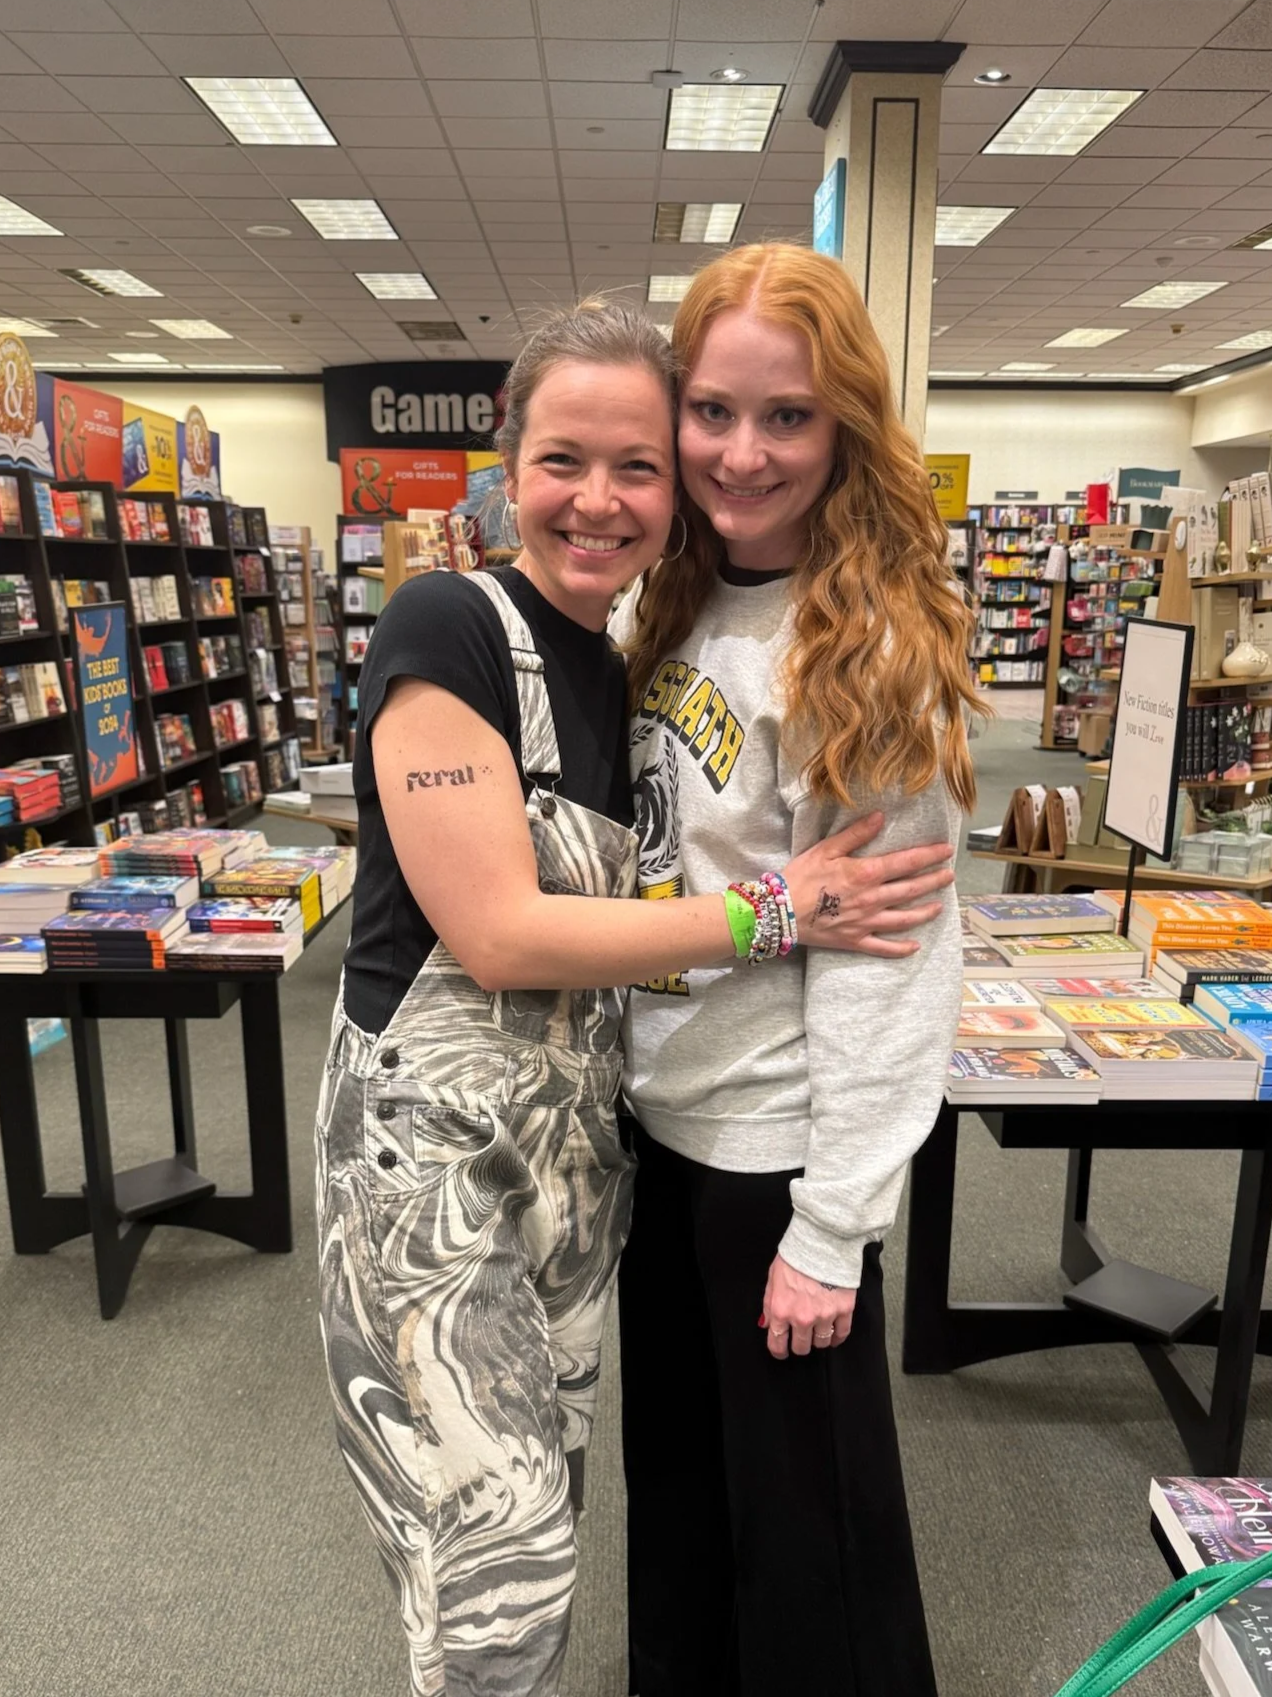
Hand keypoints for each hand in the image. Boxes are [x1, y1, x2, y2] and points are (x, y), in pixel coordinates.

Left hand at [761, 1254, 856, 1358]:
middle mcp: (802, 1318)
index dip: (779, 1350)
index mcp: (781, 1310)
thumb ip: (768, 1304)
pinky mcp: (844, 1310)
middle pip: (801, 1347)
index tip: (782, 1350)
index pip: (777, 1343)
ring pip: (821, 1343)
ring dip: (818, 1339)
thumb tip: (766, 1324)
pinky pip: (841, 1334)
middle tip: (801, 1336)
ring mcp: (824, 1316)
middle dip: (799, 1344)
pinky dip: (837, 1337)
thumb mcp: (772, 1278)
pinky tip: (833, 1334)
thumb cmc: (795, 1256)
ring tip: (818, 1330)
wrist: (821, 1241)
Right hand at [781, 811, 953, 958]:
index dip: (929, 855)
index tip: (946, 850)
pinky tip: (915, 947)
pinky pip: (883, 947)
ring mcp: (866, 922)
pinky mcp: (855, 941)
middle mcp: (872, 899)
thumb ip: (856, 834)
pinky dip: (901, 949)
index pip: (906, 862)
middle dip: (934, 881)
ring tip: (940, 906)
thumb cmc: (800, 876)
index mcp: (866, 873)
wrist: (779, 911)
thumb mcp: (826, 848)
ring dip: (925, 912)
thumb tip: (880, 817)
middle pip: (911, 889)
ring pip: (904, 919)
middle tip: (950, 875)